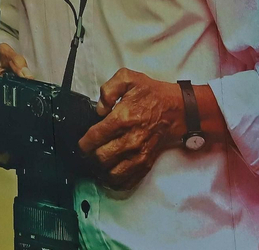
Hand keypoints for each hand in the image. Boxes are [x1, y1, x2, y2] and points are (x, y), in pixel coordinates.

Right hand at [0, 43, 27, 166]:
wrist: (7, 62)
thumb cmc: (3, 58)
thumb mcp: (7, 54)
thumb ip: (16, 62)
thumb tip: (27, 76)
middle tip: (1, 157)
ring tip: (10, 163)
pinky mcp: (6, 120)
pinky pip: (4, 137)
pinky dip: (9, 149)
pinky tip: (19, 158)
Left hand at [78, 68, 182, 189]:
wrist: (178, 109)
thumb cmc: (152, 94)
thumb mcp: (128, 78)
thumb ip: (108, 89)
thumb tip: (99, 109)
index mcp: (123, 118)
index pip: (95, 137)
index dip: (83, 143)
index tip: (81, 144)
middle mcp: (131, 139)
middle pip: (101, 158)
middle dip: (90, 157)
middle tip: (87, 153)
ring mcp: (140, 154)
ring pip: (113, 173)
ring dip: (101, 171)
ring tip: (96, 165)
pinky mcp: (147, 163)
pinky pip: (128, 180)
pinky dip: (116, 181)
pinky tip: (110, 174)